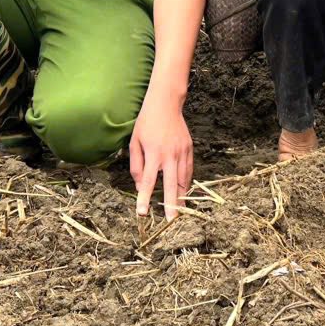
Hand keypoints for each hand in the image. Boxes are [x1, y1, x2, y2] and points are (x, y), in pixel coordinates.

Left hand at [130, 91, 192, 221]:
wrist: (166, 104)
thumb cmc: (146, 123)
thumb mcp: (135, 142)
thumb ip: (137, 166)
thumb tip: (140, 186)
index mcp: (154, 153)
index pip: (148, 181)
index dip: (145, 198)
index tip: (142, 213)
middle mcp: (170, 154)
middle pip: (172, 185)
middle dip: (172, 205)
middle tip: (171, 221)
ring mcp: (182, 152)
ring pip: (184, 179)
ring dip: (181, 196)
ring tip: (179, 212)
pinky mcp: (190, 149)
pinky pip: (189, 170)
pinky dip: (186, 183)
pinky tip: (183, 192)